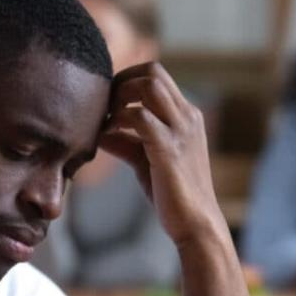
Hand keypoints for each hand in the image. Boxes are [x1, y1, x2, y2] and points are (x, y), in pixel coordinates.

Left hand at [100, 62, 222, 244]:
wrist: (196, 224)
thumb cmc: (172, 194)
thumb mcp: (147, 160)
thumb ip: (127, 141)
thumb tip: (99, 131)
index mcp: (186, 116)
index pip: (157, 76)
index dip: (127, 81)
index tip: (108, 102)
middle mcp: (187, 117)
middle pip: (153, 71)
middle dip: (121, 80)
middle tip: (103, 106)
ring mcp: (181, 130)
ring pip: (149, 85)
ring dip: (120, 95)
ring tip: (106, 118)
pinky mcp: (169, 149)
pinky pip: (141, 117)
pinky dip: (118, 120)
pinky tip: (106, 135)